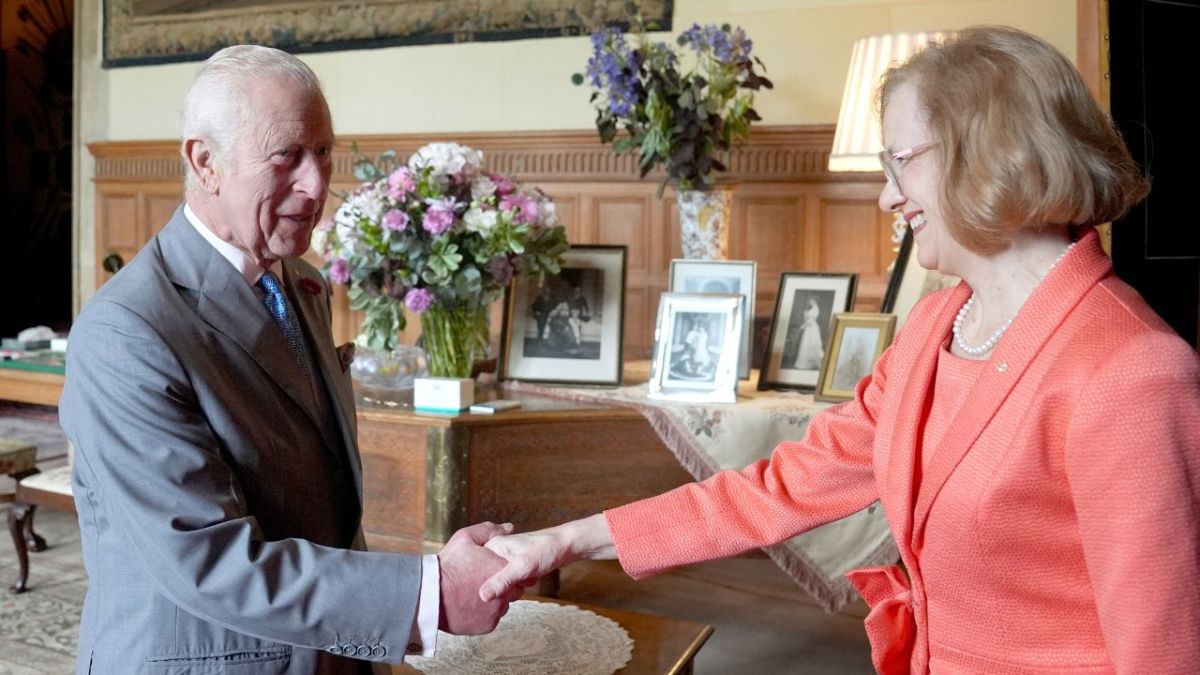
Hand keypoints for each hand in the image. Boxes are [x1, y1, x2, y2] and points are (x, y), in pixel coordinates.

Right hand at [437, 521, 519, 634]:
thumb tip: (509, 528)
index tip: (487, 569)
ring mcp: (497, 610)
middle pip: (511, 590)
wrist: (429, 594)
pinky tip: (469, 604)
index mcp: (502, 569)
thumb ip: (489, 531)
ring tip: (470, 593)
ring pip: (500, 605)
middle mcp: (504, 592)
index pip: (515, 570)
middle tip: (477, 581)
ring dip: (492, 601)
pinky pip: (491, 619)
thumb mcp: (465, 539)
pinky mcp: (489, 625)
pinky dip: (483, 614)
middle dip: (499, 585)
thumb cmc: (447, 566)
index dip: (501, 569)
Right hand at [479, 514, 615, 601]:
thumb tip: (482, 596)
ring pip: (499, 585)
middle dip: (504, 586)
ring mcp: (503, 561)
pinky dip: (519, 586)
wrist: (566, 545)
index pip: (476, 572)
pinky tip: (529, 579)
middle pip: (488, 581)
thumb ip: (502, 581)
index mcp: (490, 547)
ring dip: (514, 587)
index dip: (487, 583)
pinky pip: (509, 584)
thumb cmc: (545, 549)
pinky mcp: (513, 568)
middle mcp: (494, 553)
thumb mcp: (522, 566)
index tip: (506, 581)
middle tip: (521, 576)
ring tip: (527, 575)